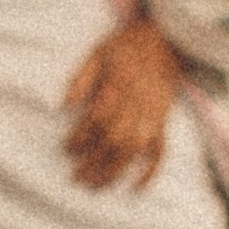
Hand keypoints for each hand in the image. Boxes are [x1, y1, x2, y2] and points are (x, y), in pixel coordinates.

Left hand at [64, 19, 185, 190]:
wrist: (165, 40)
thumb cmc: (125, 47)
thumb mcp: (97, 53)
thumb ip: (81, 79)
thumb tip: (63, 106)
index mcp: (118, 86)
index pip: (98, 118)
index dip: (81, 137)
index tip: (66, 148)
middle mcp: (137, 104)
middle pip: (115, 140)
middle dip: (94, 163)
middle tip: (76, 177)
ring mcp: (152, 116)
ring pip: (134, 150)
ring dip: (115, 172)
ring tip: (95, 187)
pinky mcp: (163, 122)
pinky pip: (161, 151)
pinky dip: (150, 171)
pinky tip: (136, 187)